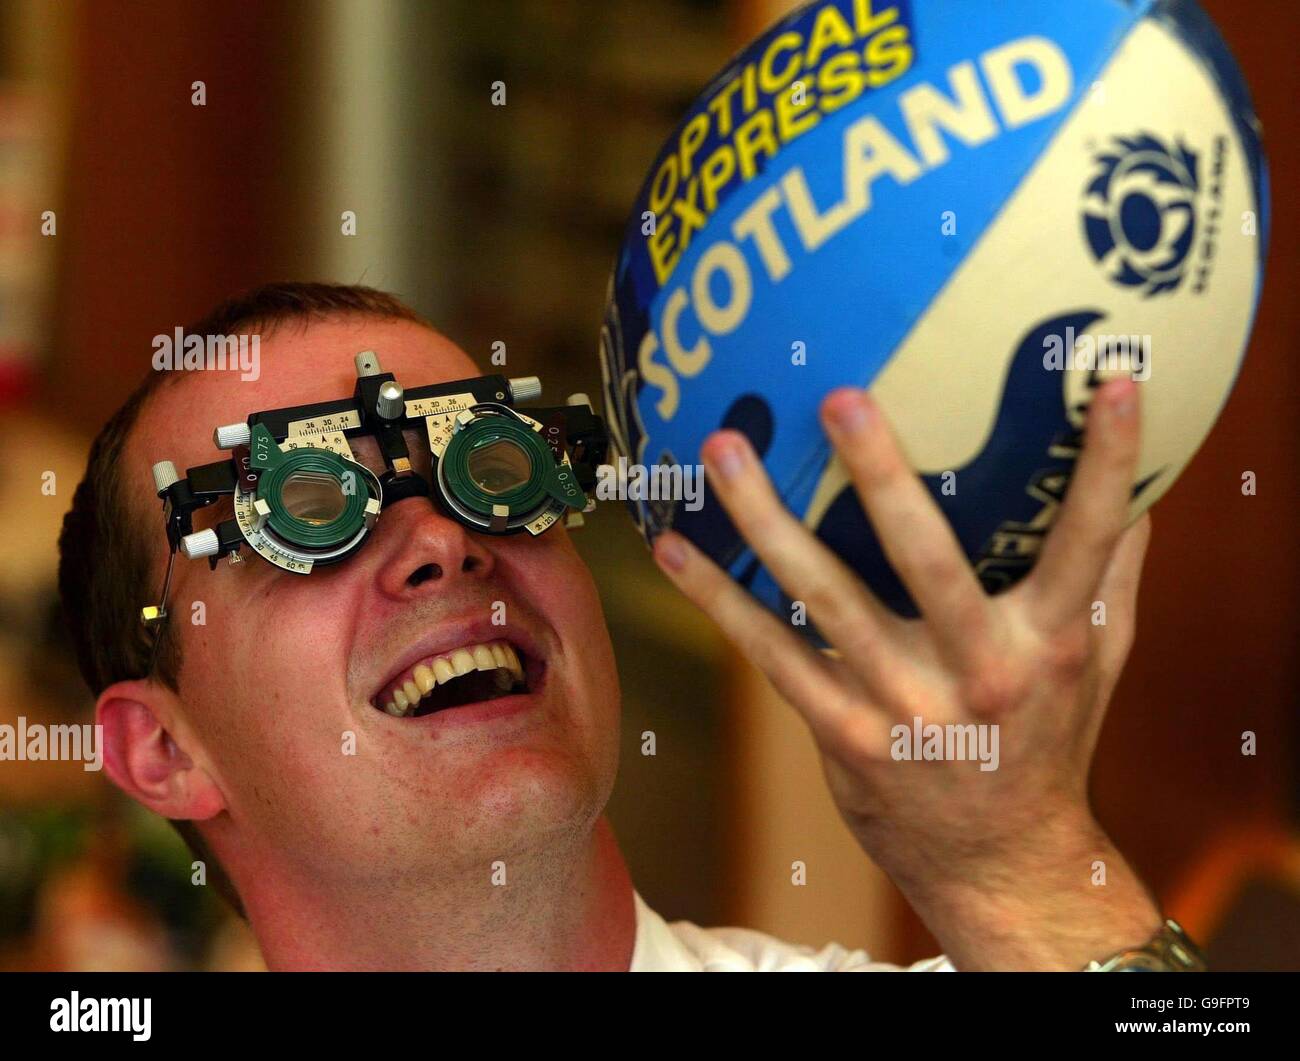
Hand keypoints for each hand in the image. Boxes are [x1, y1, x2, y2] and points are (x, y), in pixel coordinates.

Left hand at [652, 380, 1162, 969]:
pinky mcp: (844, 734)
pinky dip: (722, 600)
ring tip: (722, 450)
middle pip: (930, 561)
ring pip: (828, 600)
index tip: (1108, 382)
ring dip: (769, 522)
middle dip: (884, 477)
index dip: (1103, 465)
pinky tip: (675, 548)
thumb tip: (1139, 469)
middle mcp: (979, 671)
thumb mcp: (1102, 661)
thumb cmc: (1050, 740)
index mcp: (1050, 641)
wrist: (999, 860)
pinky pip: (773, 656)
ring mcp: (904, 706)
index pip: (1088, 543)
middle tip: (840, 397)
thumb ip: (1113, 568)